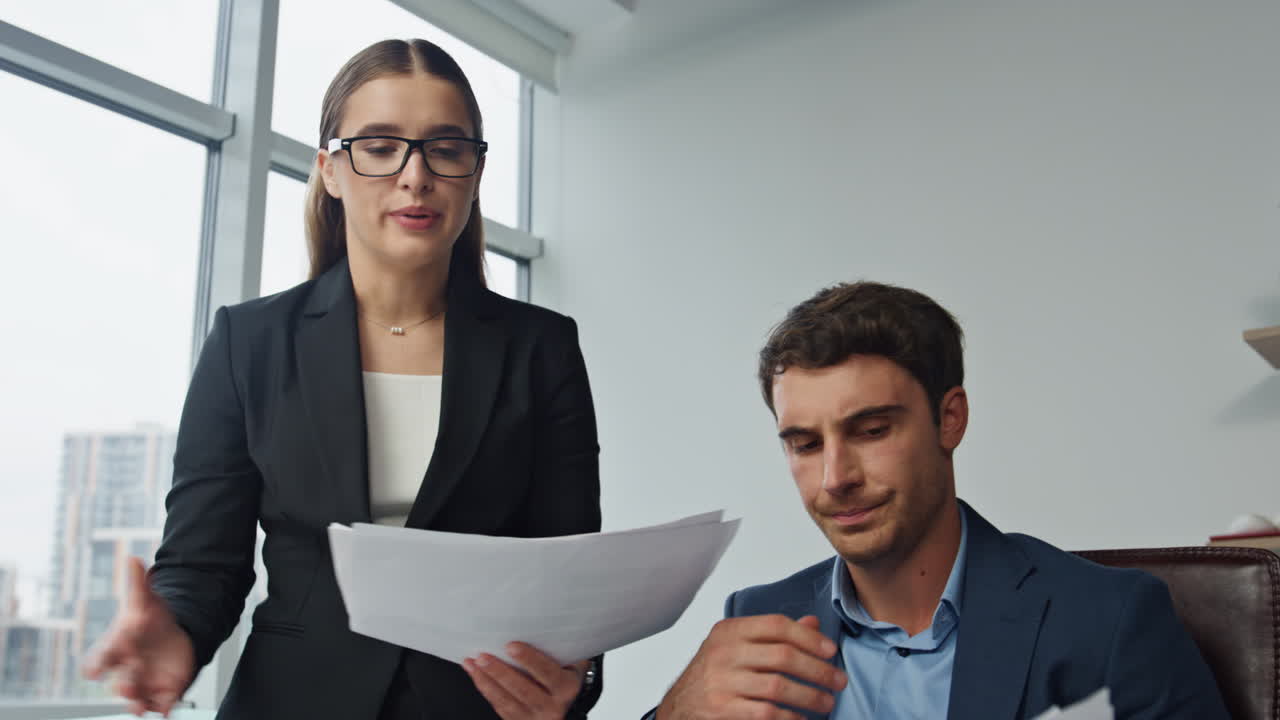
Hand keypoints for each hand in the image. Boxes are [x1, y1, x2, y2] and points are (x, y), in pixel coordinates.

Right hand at [82, 557, 195, 716]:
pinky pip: (160, 705)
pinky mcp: (163, 692)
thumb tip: (133, 558)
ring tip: (138, 706)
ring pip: (135, 699)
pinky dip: (162, 708)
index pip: (100, 659)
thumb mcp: (146, 602)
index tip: (95, 669)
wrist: (174, 635)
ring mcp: (143, 683)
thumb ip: (138, 584)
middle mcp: (126, 670)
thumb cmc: (150, 621)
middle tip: (127, 684)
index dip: (97, 664)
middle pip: (118, 682)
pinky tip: (166, 710)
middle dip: (121, 685)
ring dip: (135, 703)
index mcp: (116, 649)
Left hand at [462, 642, 588, 718]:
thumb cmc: (565, 677)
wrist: (566, 707)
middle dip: (500, 672)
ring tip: (473, 663)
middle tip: (483, 656)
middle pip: (523, 690)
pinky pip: (499, 706)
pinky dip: (485, 689)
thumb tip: (543, 622)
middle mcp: (553, 706)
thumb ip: (561, 650)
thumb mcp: (572, 664)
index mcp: (567, 687)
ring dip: (487, 681)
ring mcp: (535, 717)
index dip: (529, 659)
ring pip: (507, 701)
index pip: (548, 673)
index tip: (511, 646)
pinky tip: (475, 674)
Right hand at [656, 614, 845, 719]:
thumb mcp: (737, 647)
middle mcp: (723, 653)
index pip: (776, 625)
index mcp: (729, 631)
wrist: (679, 707)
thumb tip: (813, 623)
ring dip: (810, 697)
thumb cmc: (714, 674)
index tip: (830, 651)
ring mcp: (721, 682)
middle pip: (783, 656)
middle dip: (818, 670)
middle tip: (838, 681)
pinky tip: (802, 719)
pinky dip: (791, 718)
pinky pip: (767, 713)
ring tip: (826, 703)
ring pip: (779, 687)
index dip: (809, 637)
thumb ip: (773, 636)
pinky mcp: (722, 709)